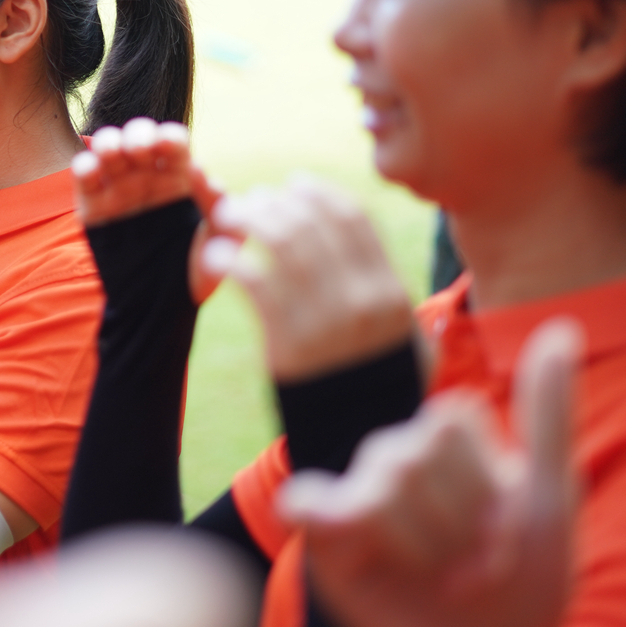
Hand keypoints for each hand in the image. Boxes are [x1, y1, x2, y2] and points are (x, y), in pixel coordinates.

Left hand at [198, 176, 414, 380]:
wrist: (354, 442)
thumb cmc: (381, 390)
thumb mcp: (410, 343)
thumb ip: (401, 302)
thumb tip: (387, 262)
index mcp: (390, 291)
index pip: (353, 219)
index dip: (319, 194)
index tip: (295, 184)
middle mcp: (361, 299)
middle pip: (312, 223)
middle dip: (278, 202)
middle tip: (254, 200)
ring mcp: (324, 320)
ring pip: (281, 243)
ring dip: (249, 220)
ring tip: (228, 216)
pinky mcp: (287, 341)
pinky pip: (253, 282)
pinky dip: (230, 260)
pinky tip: (215, 256)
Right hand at [280, 319, 581, 626]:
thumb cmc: (527, 579)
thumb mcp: (552, 495)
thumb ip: (548, 412)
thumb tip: (559, 325)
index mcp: (449, 436)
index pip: (451, 420)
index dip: (483, 483)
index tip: (509, 529)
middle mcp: (400, 454)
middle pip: (415, 456)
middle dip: (458, 524)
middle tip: (475, 564)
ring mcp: (360, 491)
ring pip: (379, 487)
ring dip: (425, 547)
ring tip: (443, 578)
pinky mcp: (328, 535)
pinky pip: (308, 502)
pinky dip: (317, 509)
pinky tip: (341, 529)